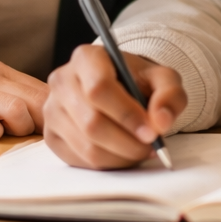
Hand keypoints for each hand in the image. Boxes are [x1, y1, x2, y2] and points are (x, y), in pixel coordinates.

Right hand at [0, 48, 48, 139]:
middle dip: (46, 124)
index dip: (56, 112)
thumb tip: (38, 113)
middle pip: (37, 99)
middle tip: (39, 144)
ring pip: (16, 108)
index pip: (42, 89)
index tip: (56, 131)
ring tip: (9, 139)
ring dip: (21, 129)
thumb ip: (1, 92)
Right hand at [45, 45, 185, 168]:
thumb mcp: (163, 79)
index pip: (99, 88)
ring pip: (86, 146)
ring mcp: (52, 110)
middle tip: (151, 146)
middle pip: (92, 122)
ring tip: (141, 150)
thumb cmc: (138, 82)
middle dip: (127, 142)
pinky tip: (123, 154)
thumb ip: (169, 94)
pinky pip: (80, 159)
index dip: (127, 115)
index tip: (151, 132)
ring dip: (121, 156)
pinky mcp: (51, 136)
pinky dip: (108, 163)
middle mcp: (62, 81)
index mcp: (86, 58)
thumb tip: (161, 121)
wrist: (119, 88)